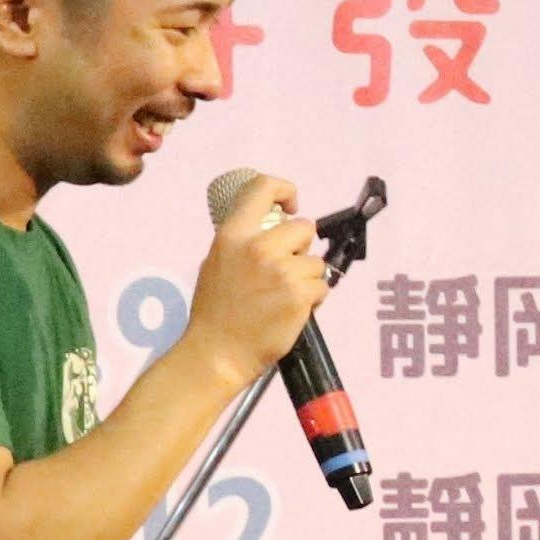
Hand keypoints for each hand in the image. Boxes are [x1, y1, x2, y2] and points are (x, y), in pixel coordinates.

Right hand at [182, 179, 327, 388]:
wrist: (217, 351)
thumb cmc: (216, 310)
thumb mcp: (217, 261)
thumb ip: (244, 241)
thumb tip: (272, 226)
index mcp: (233, 234)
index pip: (262, 188)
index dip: (285, 190)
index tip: (292, 205)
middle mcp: (258, 247)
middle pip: (305, 227)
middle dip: (301, 248)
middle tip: (285, 270)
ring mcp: (281, 271)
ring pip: (316, 262)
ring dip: (307, 278)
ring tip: (283, 296)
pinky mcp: (300, 294)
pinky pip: (323, 286)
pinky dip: (313, 299)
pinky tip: (290, 310)